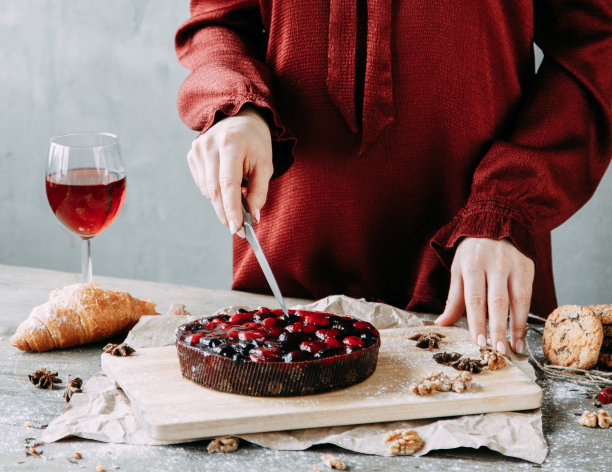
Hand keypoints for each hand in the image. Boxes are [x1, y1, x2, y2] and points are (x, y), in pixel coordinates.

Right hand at [187, 106, 272, 235]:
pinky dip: (214, 193)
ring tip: (236, 208)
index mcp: (231, 144)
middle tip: (238, 229)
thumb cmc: (256, 143)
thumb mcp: (265, 165)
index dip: (232, 209)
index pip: (228, 183)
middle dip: (226, 213)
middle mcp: (209, 145)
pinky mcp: (192, 154)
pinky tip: (225, 188)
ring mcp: (197, 149)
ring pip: (207, 190)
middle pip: (215, 190)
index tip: (237, 228)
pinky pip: (202, 184)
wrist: (241, 118)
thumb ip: (259, 192)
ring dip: (221, 204)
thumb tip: (253, 217)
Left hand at [435, 237, 534, 353]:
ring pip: (517, 300)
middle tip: (497, 351)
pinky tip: (521, 335)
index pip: (475, 298)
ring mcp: (514, 265)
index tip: (479, 343)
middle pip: (497, 301)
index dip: (477, 322)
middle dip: (498, 328)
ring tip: (513, 348)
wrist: (495, 222)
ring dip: (516, 327)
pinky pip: (528, 297)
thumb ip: (454, 299)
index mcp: (472, 264)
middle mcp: (495, 264)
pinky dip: (524, 318)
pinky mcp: (528, 268)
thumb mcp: (458, 270)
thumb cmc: (472, 253)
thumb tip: (442, 324)